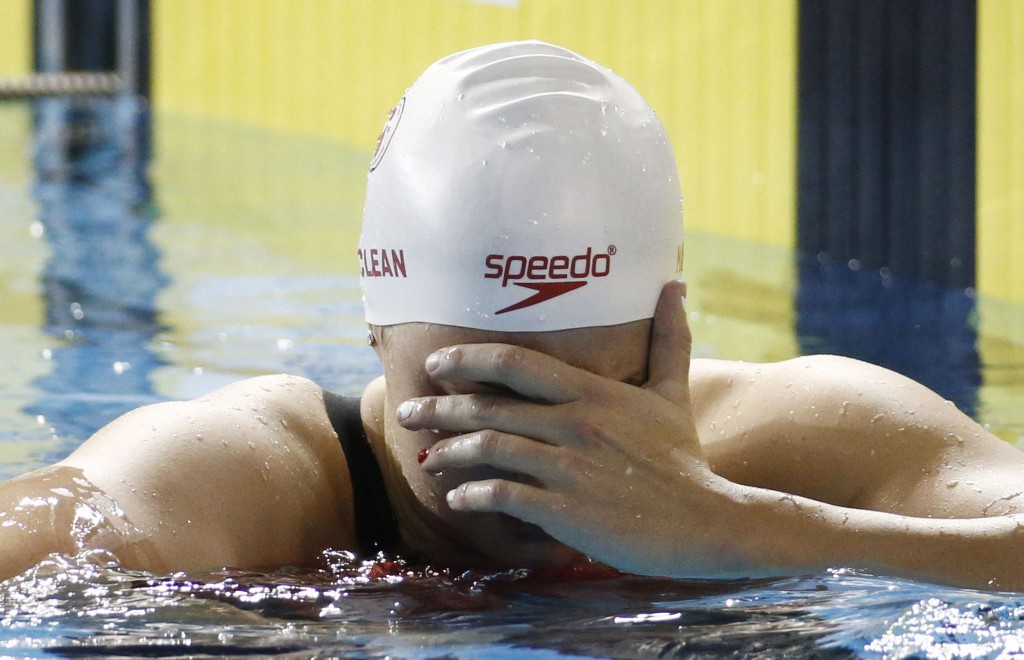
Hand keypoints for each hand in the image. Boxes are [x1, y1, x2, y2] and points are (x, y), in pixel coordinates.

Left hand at [397, 281, 751, 578]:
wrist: (709, 522)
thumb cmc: (684, 457)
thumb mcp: (672, 393)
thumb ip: (667, 339)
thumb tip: (673, 284)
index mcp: (593, 392)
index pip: (514, 364)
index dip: (466, 359)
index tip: (435, 363)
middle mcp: (575, 424)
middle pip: (487, 407)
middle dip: (438, 407)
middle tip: (407, 410)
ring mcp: (569, 468)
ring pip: (487, 451)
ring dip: (448, 453)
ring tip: (427, 458)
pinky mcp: (567, 512)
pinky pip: (503, 497)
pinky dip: (473, 496)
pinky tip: (460, 499)